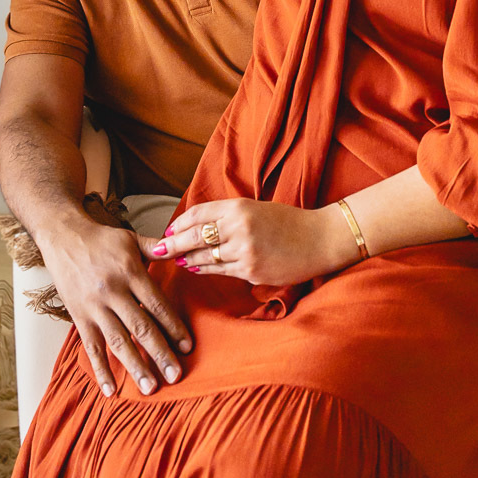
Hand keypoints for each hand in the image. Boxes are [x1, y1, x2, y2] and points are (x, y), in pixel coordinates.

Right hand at [40, 220, 192, 397]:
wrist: (63, 236)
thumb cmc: (100, 239)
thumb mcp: (130, 238)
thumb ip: (155, 248)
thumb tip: (179, 249)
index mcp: (130, 271)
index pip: (157, 304)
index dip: (173, 326)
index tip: (187, 346)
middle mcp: (113, 291)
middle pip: (141, 327)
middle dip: (160, 354)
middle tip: (175, 375)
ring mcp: (95, 307)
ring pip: (118, 341)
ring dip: (135, 366)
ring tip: (150, 388)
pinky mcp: (79, 317)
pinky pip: (91, 347)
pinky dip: (101, 369)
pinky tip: (111, 389)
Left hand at [143, 198, 354, 285]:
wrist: (319, 240)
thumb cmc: (287, 222)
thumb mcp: (256, 209)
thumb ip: (228, 216)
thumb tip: (196, 226)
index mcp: (239, 206)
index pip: (198, 214)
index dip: (180, 223)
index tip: (168, 230)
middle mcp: (239, 227)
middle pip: (194, 236)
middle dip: (173, 244)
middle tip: (158, 250)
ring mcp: (245, 251)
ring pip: (204, 257)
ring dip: (187, 259)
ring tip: (175, 260)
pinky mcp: (251, 271)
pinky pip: (220, 271)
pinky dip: (204, 269)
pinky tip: (195, 268)